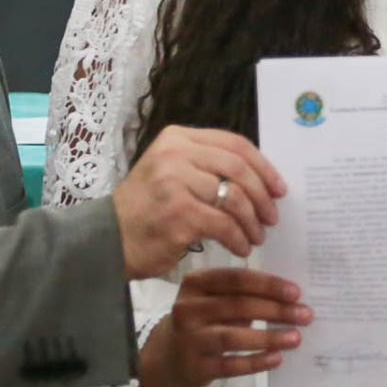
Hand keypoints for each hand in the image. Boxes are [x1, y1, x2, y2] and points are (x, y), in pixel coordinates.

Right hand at [111, 125, 285, 275]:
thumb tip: (260, 179)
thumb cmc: (146, 208)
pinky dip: (239, 238)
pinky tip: (241, 247)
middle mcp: (175, 155)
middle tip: (272, 216)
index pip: (235, 144)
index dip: (264, 167)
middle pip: (239, 169)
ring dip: (252, 221)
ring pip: (234, 198)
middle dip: (262, 196)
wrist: (108, 239)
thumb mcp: (171, 171)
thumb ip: (207, 166)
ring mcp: (175, 184)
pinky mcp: (179, 214)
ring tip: (256, 236)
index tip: (279, 188)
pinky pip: (224, 225)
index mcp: (177, 138)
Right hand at [135, 268, 310, 386]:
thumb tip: (292, 299)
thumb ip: (245, 294)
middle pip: (237, 306)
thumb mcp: (215, 299)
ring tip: (296, 338)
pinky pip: (229, 365)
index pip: (236, 279)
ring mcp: (189, 339)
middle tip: (305, 315)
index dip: (268, 285)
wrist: (170, 357)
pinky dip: (255, 362)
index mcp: (195, 283)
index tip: (296, 292)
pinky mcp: (195, 367)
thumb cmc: (204, 320)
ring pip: (232, 337)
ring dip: (268, 337)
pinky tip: (277, 359)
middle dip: (276, 310)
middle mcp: (187, 309)